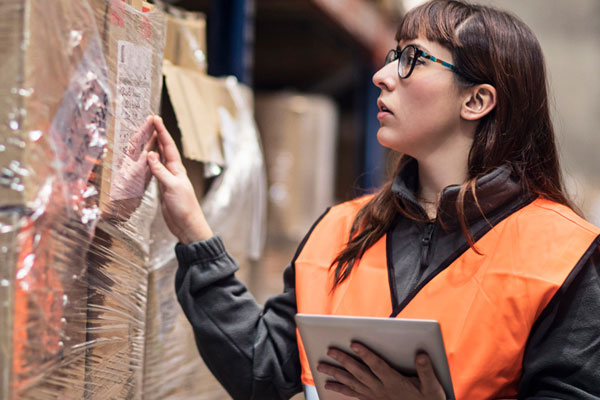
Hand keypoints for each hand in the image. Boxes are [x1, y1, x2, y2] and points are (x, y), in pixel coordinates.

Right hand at [147, 115, 212, 242]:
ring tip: (147, 135)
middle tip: (150, 121)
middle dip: (158, 135)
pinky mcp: (162, 189)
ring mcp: (168, 180)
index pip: (168, 146)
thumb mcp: (172, 187)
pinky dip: (149, 163)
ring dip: (153, 147)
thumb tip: (151, 154)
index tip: (155, 119)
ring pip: (159, 159)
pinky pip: (154, 172)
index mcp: (178, 169)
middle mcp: (173, 172)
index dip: (162, 132)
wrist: (187, 225)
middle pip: (164, 150)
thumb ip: (161, 171)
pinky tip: (145, 160)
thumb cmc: (184, 207)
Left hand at [316, 343, 445, 399]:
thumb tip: (421, 354)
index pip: (377, 366)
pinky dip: (340, 390)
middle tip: (330, 351)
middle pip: (358, 373)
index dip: (366, 354)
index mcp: (394, 382)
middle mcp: (381, 389)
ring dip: (335, 374)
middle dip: (343, 361)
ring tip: (321, 366)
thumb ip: (426, 370)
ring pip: (351, 384)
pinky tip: (330, 385)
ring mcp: (374, 396)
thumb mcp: (433, 387)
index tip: (354, 344)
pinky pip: (353, 395)